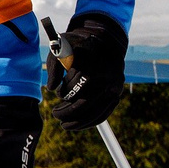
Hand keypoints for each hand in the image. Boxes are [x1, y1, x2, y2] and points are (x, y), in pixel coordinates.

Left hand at [45, 11, 126, 131]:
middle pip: (85, 102)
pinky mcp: (117, 94)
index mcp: (94, 63)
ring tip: (64, 124)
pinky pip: (104, 114)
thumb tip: (51, 88)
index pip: (76, 86)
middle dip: (67, 112)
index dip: (64, 92)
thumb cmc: (78, 45)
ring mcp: (115, 86)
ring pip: (95, 112)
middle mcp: (107, 76)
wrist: (104, 42)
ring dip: (77, 122)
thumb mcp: (63, 48)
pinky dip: (90, 122)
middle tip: (55, 114)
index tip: (57, 92)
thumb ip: (54, 66)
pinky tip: (77, 125)